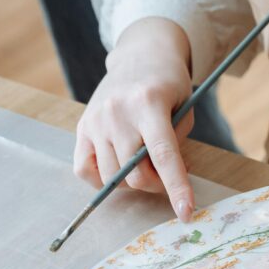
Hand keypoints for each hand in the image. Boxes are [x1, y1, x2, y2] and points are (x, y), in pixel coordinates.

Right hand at [73, 18, 195, 220]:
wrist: (141, 55)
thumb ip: (176, 144)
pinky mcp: (82, 126)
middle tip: (166, 174)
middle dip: (156, 184)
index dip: (176, 187)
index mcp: (149, 103)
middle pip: (135, 174)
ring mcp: (96, 119)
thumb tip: (163, 181)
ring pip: (113, 177)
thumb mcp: (185, 107)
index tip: (186, 213)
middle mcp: (118, 112)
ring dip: (132, 181)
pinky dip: (102, 180)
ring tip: (144, 163)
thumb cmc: (169, 84)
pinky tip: (117, 169)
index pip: (163, 155)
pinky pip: (84, 170)